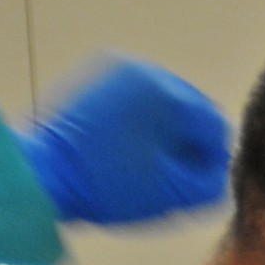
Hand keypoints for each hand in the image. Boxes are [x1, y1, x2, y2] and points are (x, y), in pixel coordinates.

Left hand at [17, 58, 231, 227]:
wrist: (48, 172)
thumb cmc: (112, 185)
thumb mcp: (175, 195)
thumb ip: (211, 182)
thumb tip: (216, 168)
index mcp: (171, 97)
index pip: (216, 126)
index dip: (212, 158)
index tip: (194, 180)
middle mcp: (149, 72)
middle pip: (192, 109)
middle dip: (188, 139)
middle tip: (171, 170)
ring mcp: (120, 69)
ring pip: (165, 101)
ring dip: (166, 128)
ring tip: (147, 157)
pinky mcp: (100, 75)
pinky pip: (138, 96)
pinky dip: (142, 117)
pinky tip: (128, 142)